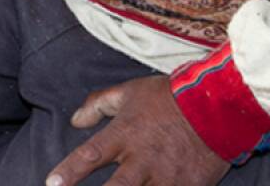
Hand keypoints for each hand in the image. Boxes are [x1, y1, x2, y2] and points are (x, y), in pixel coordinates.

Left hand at [46, 76, 228, 185]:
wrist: (218, 106)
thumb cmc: (169, 97)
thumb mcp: (128, 92)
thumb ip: (98, 104)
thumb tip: (75, 120)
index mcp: (124, 134)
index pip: (90, 156)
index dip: (70, 171)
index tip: (51, 183)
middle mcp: (143, 158)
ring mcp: (167, 176)